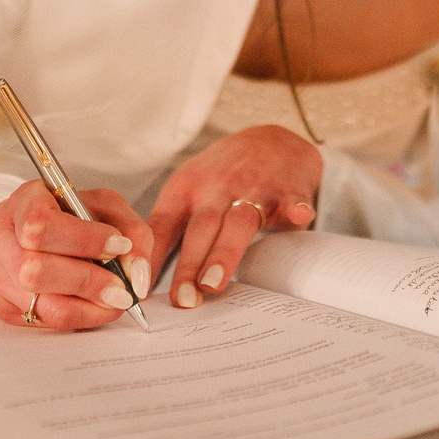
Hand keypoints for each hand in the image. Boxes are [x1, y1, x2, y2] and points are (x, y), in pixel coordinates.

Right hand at [0, 181, 155, 331]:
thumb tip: (137, 275)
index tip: (120, 247)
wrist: (22, 230)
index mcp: (24, 201)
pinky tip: (91, 306)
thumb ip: (131, 231)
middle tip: (121, 290)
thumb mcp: (104, 206)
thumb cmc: (67, 215)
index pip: (42, 225)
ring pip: (41, 305)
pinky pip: (42, 322)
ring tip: (112, 301)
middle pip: (35, 271)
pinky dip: (76, 318)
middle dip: (88, 283)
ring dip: (87, 308)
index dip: (85, 240)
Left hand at [146, 123, 320, 309]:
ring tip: (213, 284)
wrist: (271, 139)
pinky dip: (295, 209)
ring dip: (225, 252)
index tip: (139, 289)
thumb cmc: (221, 177)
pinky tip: (298, 217)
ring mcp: (254, 188)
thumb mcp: (187, 192)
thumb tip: (145, 282)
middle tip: (181, 300)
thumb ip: (171, 232)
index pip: (163, 225)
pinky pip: (292, 200)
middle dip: (189, 264)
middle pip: (201, 227)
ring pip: (238, 222)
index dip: (150, 257)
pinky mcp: (287, 190)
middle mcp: (217, 187)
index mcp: (186, 189)